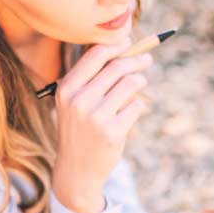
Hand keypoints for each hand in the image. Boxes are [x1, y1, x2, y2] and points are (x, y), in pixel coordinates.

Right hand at [52, 39, 152, 212]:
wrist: (76, 171)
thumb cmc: (79, 130)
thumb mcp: (73, 103)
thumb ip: (91, 79)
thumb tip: (123, 49)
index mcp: (67, 88)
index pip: (96, 55)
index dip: (116, 45)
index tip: (129, 41)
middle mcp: (79, 100)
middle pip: (117, 67)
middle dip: (137, 60)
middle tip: (147, 60)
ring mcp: (96, 117)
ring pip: (131, 84)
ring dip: (140, 82)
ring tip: (138, 85)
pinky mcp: (113, 131)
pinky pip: (136, 106)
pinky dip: (138, 106)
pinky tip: (130, 112)